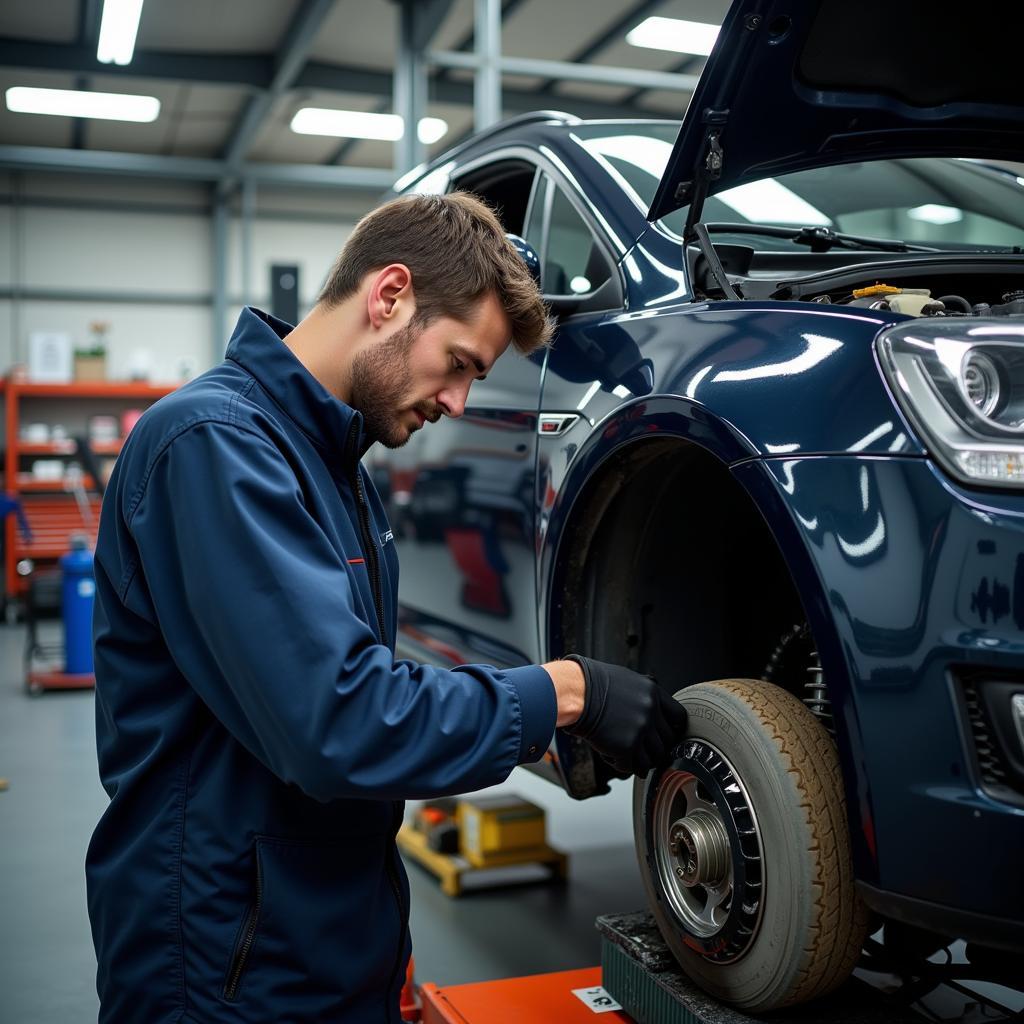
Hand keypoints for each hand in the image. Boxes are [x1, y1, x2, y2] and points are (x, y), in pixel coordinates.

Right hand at [560, 655, 686, 777]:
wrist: (575, 692)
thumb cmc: (593, 683)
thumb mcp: (627, 680)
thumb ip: (644, 697)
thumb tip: (653, 712)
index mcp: (653, 692)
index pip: (679, 718)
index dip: (672, 729)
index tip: (663, 736)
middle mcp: (651, 711)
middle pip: (668, 742)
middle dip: (654, 748)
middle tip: (639, 748)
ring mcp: (640, 730)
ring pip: (653, 759)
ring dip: (639, 759)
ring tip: (622, 752)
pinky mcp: (627, 747)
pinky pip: (634, 767)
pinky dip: (622, 764)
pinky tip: (610, 754)